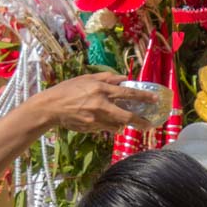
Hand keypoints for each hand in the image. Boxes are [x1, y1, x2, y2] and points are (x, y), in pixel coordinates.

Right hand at [31, 73, 147, 132]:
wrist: (51, 107)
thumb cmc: (68, 89)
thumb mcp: (87, 78)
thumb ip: (106, 78)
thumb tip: (123, 78)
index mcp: (100, 89)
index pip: (127, 94)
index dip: (143, 97)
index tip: (155, 100)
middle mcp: (100, 104)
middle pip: (126, 116)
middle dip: (140, 121)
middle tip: (150, 124)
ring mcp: (95, 118)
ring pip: (116, 125)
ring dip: (123, 124)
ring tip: (128, 122)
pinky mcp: (90, 128)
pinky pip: (105, 128)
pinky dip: (109, 125)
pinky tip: (106, 121)